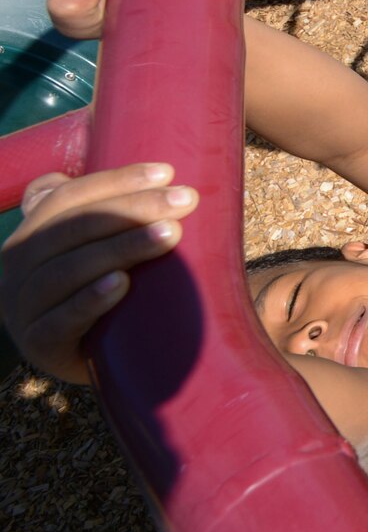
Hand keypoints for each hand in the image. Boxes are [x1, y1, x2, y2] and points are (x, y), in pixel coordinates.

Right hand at [0, 164, 198, 383]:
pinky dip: (89, 301)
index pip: (66, 197)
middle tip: (185, 199)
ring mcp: (23, 308)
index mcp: (31, 234)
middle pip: (71, 229)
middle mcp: (18, 267)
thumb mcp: (104, 244)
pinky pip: (59, 322)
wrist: (107, 360)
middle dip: (131, 209)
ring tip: (170, 234)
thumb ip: (108, 210)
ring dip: (120, 248)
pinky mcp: (39, 346)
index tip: (168, 172)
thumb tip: (157, 173)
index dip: (114, 181)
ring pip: (66, 271)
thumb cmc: (113, 288)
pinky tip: (122, 284)